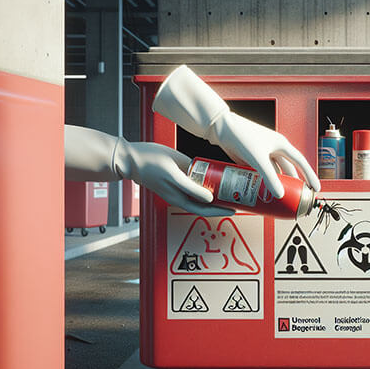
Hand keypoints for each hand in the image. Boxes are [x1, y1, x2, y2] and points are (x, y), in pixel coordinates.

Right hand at [113, 139, 234, 216]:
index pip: (204, 209)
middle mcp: (180, 194)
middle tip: (238, 199)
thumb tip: (209, 198)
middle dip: (222, 202)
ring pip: (201, 193)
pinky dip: (207, 181)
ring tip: (231, 188)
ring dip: (216, 191)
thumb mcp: (174, 175)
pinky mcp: (177, 177)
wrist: (131, 157)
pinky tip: (216, 175)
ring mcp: (178, 186)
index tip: (234, 209)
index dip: (220, 210)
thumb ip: (191, 187)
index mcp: (179, 198)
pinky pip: (195, 182)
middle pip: (205, 203)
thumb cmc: (150, 164)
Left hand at [152, 65, 320, 198]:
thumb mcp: (257, 158)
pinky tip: (263, 192)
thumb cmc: (241, 136)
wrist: (221, 128)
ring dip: (277, 184)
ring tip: (280, 199)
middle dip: (293, 184)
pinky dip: (264, 183)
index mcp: (281, 144)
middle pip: (289, 170)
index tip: (316, 189)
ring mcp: (263, 154)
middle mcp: (274, 149)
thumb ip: (269, 177)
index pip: (301, 162)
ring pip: (274, 173)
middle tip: (297, 198)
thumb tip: (280, 195)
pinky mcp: (251, 159)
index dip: (310, 175)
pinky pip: (262, 174)